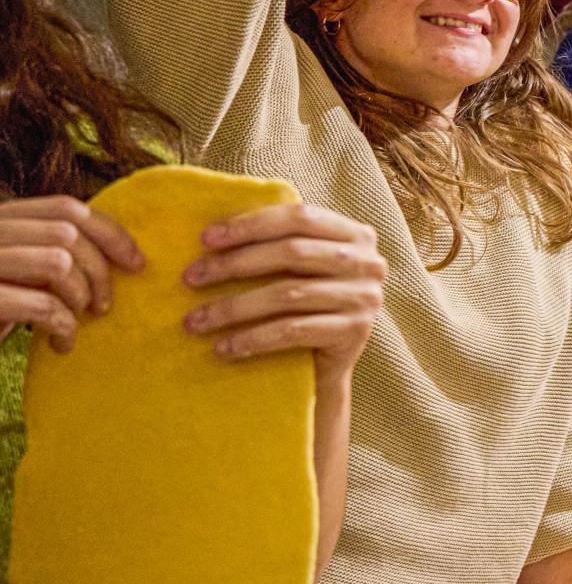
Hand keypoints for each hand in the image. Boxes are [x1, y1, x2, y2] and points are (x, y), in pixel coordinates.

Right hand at [0, 196, 144, 350]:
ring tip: (73, 324)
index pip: (66, 207)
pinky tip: (60, 342)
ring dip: (79, 298)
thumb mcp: (18, 271)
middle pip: (68, 233)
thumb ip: (48, 252)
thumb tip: (118, 256)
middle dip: (99, 272)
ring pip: (58, 262)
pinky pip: (41, 304)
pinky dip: (63, 324)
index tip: (136, 263)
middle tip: (102, 307)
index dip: (110, 232)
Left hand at [182, 203, 386, 384]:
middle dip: (235, 264)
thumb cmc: (302, 307)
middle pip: (293, 252)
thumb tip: (212, 231)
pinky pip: (293, 331)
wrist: (326, 366)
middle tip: (191, 278)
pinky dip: (253, 339)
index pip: (300, 217)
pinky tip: (224, 347)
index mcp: (355, 234)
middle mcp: (368, 262)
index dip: (251, 225)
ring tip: (196, 320)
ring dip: (234, 307)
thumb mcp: (298, 269)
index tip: (205, 239)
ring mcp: (365, 298)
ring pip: (288, 294)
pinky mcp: (354, 333)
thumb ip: (277, 244)